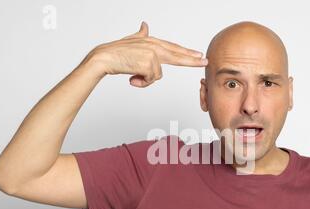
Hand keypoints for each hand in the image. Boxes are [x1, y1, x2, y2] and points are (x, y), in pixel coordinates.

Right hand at [84, 21, 207, 86]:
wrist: (104, 58)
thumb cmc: (117, 52)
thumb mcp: (132, 41)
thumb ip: (142, 35)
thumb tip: (145, 24)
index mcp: (152, 42)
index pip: (174, 48)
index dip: (187, 52)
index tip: (199, 55)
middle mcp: (154, 46)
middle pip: (177, 56)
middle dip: (192, 60)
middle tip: (205, 61)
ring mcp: (152, 55)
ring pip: (157, 75)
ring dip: (145, 79)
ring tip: (133, 74)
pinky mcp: (148, 64)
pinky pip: (150, 80)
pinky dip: (141, 83)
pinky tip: (132, 77)